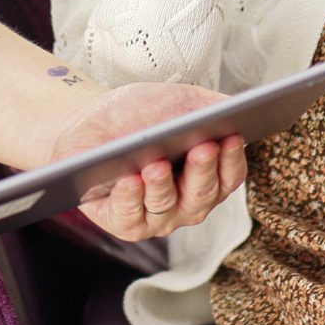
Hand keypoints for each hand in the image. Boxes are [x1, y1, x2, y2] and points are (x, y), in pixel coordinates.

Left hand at [50, 81, 248, 240]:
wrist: (91, 123)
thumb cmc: (138, 114)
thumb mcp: (176, 101)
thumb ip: (208, 106)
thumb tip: (233, 109)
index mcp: (207, 176)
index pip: (229, 175)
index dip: (232, 157)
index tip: (232, 135)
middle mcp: (187, 203)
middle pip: (202, 193)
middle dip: (202, 169)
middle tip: (203, 146)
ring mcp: (157, 217)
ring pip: (166, 206)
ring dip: (162, 185)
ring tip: (156, 164)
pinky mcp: (124, 223)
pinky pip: (130, 215)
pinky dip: (130, 198)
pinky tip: (128, 179)